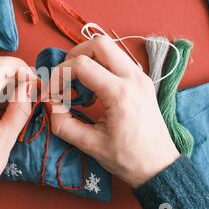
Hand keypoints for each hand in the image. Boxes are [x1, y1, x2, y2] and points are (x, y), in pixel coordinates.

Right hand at [50, 36, 179, 187]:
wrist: (159, 166)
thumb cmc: (127, 158)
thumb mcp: (89, 144)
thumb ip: (62, 123)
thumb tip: (49, 104)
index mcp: (120, 93)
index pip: (82, 65)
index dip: (60, 75)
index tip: (52, 93)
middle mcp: (133, 78)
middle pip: (98, 43)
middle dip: (75, 56)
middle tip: (65, 78)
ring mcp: (140, 76)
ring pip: (110, 48)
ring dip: (88, 59)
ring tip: (79, 84)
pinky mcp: (142, 80)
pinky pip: (117, 60)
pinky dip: (100, 66)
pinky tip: (94, 89)